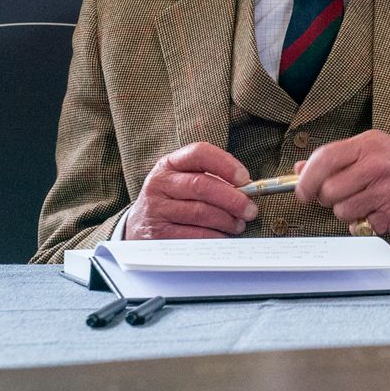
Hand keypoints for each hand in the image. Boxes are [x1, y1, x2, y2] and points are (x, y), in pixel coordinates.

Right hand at [124, 142, 259, 239]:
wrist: (139, 226)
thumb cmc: (172, 200)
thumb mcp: (183, 181)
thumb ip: (212, 179)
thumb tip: (246, 190)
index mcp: (170, 164)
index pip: (199, 153)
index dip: (225, 164)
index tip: (245, 178)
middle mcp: (159, 184)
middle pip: (202, 185)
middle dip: (233, 199)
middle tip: (250, 209)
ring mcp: (156, 209)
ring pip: (200, 212)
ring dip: (227, 220)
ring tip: (238, 224)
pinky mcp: (158, 235)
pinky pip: (194, 236)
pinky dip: (214, 237)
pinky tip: (223, 236)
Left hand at [293, 130, 389, 235]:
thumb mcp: (372, 147)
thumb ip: (337, 158)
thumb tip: (300, 170)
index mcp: (369, 145)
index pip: (325, 159)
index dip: (307, 179)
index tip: (302, 190)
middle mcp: (377, 166)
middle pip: (330, 191)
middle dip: (327, 198)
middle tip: (337, 195)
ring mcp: (386, 192)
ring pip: (342, 212)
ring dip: (346, 212)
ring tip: (362, 201)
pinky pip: (361, 226)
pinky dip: (364, 223)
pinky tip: (376, 210)